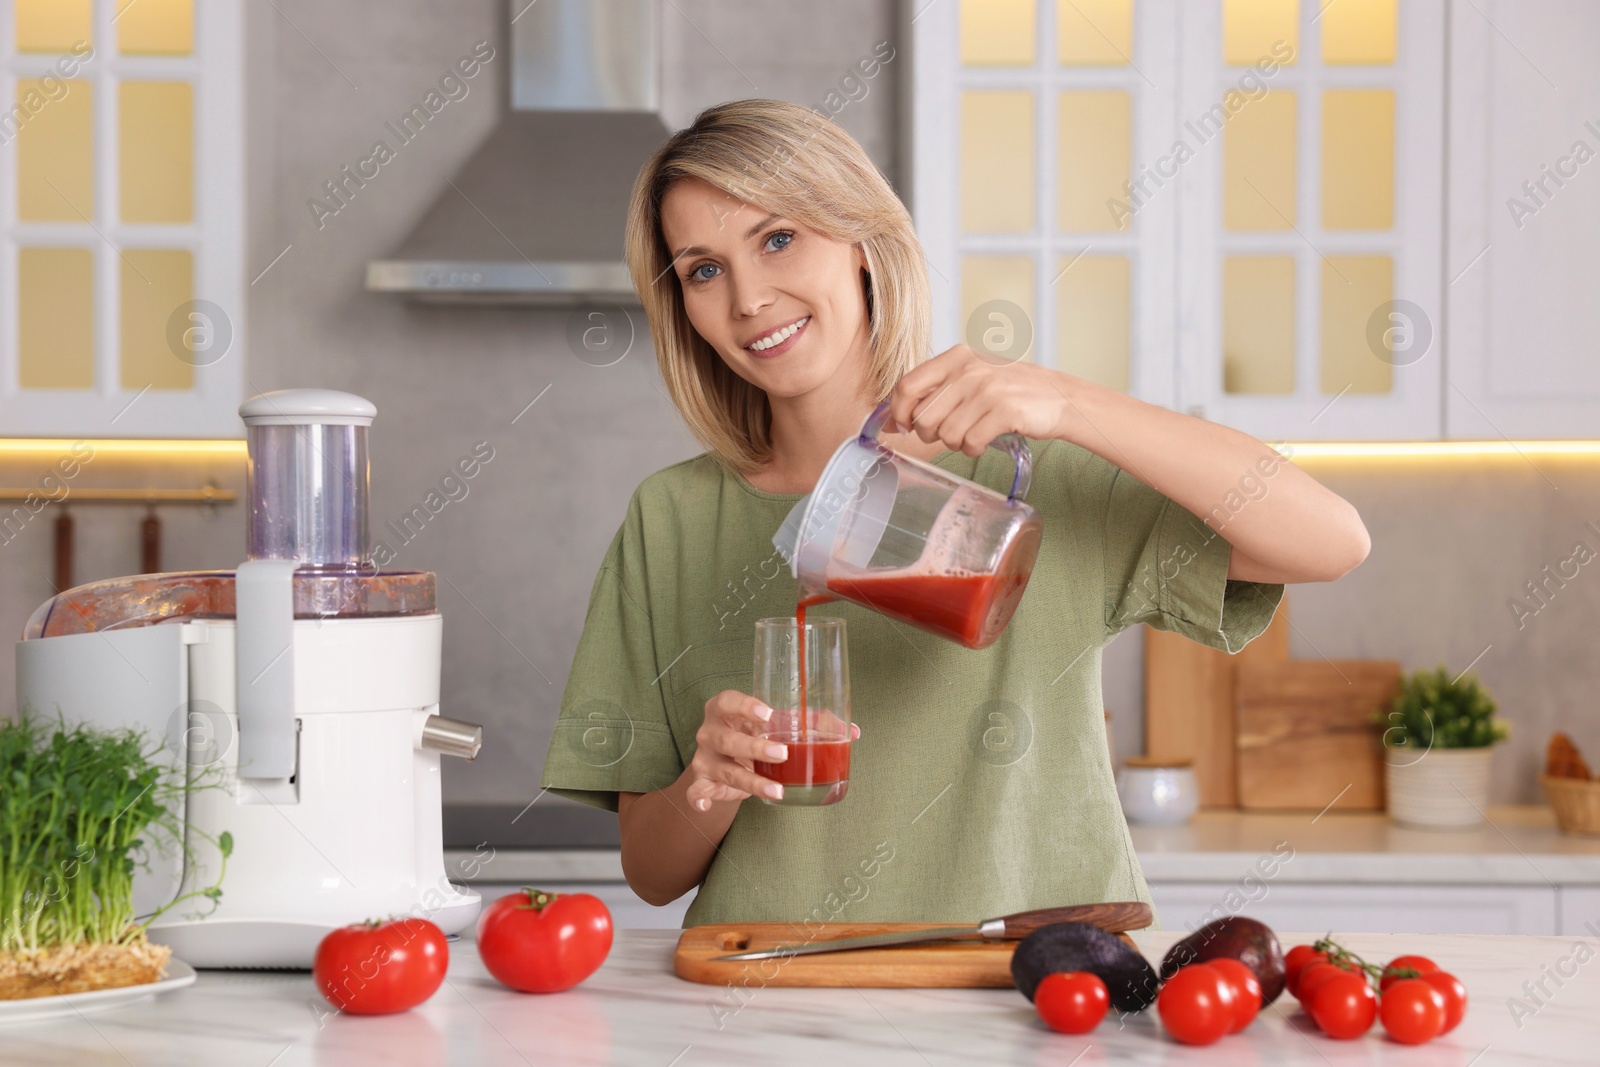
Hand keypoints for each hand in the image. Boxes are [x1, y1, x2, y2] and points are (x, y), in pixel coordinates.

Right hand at [685, 691, 859, 811]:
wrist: (725, 759)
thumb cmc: (752, 734)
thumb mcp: (775, 726)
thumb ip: (811, 725)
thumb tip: (853, 732)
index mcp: (725, 709)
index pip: (729, 701)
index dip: (746, 706)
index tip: (768, 714)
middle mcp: (711, 731)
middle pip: (728, 738)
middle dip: (755, 748)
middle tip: (783, 754)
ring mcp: (705, 757)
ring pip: (725, 769)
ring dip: (751, 781)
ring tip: (776, 790)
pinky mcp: (702, 781)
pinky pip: (695, 790)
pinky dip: (698, 798)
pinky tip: (705, 804)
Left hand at [884, 344, 1073, 455]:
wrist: (1059, 397)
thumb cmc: (1011, 390)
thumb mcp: (971, 377)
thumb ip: (933, 393)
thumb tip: (890, 421)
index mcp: (956, 357)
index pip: (907, 385)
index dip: (899, 412)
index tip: (904, 425)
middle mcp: (969, 370)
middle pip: (924, 416)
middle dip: (930, 434)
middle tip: (949, 432)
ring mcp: (987, 390)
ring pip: (946, 434)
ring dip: (957, 443)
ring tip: (973, 433)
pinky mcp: (1004, 412)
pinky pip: (970, 443)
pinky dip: (974, 449)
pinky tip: (985, 440)